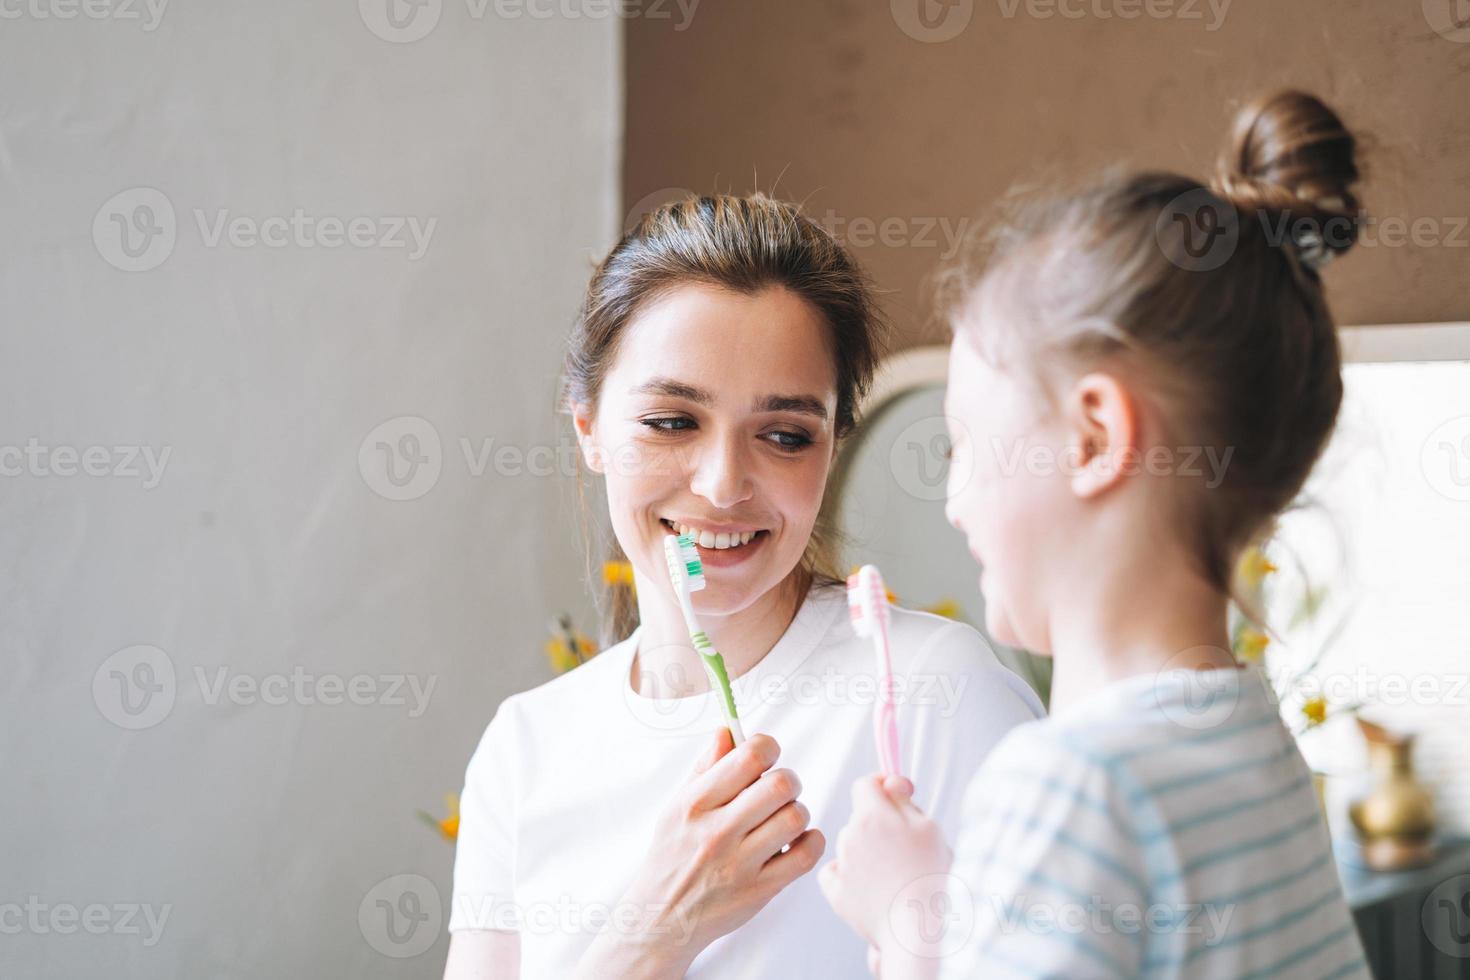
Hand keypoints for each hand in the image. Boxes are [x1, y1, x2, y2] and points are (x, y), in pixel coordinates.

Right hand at [577, 729, 824, 978]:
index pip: (749, 755)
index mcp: (696, 803)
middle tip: (780, 789)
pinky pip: (805, 856)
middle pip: (779, 784)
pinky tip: (796, 841)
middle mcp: (717, 831)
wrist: (661, 918)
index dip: (768, 746)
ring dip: (797, 811)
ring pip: (795, 817)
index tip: (767, 756)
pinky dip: (810, 842)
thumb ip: (704, 767)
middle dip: (788, 779)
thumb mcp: (676, 807)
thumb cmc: (672, 855)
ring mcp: (739, 863)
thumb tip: (728, 730)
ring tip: (783, 818)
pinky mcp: (759, 890)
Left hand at [818, 774, 951, 964]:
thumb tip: (887, 781)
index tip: (894, 798)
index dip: (881, 787)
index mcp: (872, 815)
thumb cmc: (928, 876)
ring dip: (867, 852)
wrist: (914, 930)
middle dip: (879, 826)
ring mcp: (840, 863)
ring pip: (851, 845)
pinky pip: (837, 871)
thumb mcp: (929, 828)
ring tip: (893, 876)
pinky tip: (870, 888)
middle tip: (904, 850)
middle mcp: (849, 835)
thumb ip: (904, 799)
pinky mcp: (834, 890)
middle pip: (860, 818)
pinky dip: (849, 877)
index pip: (865, 783)